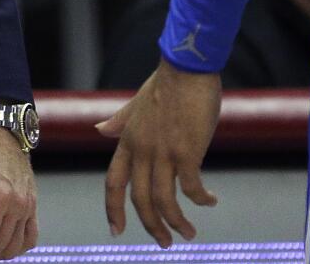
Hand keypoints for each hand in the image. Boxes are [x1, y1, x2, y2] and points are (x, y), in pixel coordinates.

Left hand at [99, 61, 221, 245]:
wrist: (187, 66)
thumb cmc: (166, 83)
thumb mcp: (136, 104)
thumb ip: (120, 121)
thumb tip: (99, 129)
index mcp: (128, 141)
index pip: (113, 183)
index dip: (113, 209)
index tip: (117, 231)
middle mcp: (142, 150)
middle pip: (141, 201)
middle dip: (151, 227)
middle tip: (165, 243)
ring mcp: (163, 152)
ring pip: (165, 201)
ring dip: (177, 223)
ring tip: (189, 233)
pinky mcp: (187, 151)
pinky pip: (192, 187)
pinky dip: (201, 200)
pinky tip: (210, 201)